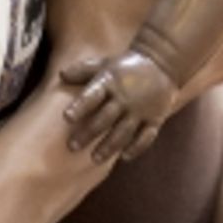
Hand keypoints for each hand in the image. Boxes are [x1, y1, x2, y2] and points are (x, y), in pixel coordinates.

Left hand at [60, 51, 177, 164]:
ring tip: (95, 158)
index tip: (67, 117)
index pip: (93, 95)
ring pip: (123, 131)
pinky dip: (136, 147)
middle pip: (105, 118)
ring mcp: (141, 109)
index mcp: (110, 82)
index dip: (80, 106)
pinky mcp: (155, 118)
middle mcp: (124, 97)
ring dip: (109, 146)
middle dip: (88, 133)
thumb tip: (61, 74)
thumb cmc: (125, 67)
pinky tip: (124, 156)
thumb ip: (83, 71)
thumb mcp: (105, 64)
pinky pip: (146, 136)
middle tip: (72, 147)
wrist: (161, 64)